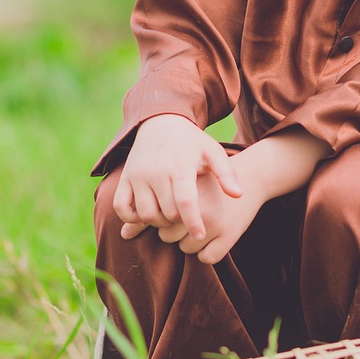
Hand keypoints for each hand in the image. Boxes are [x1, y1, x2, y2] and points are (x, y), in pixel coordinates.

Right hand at [112, 114, 241, 241]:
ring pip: (145, 214)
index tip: (200, 235)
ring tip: (169, 216)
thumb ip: (226, 173)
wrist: (161, 122)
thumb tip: (238, 195)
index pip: (185, 202)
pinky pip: (121, 207)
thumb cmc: (192, 142)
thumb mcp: (212, 151)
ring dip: (158, 222)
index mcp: (180, 167)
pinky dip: (131, 217)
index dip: (193, 222)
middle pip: (167, 213)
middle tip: (185, 218)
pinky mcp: (124, 178)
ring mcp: (137, 175)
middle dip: (178, 221)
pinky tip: (146, 213)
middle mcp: (156, 172)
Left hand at [155, 163, 265, 263]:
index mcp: (185, 192)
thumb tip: (124, 234)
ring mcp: (216, 223)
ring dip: (191, 241)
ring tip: (203, 224)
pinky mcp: (231, 235)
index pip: (157, 220)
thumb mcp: (183, 184)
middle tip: (191, 215)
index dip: (164, 217)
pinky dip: (207, 252)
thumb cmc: (209, 180)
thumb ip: (153, 207)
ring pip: (186, 249)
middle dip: (175, 230)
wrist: (253, 175)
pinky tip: (214, 237)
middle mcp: (199, 208)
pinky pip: (207, 258)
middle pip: (167, 237)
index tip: (176, 206)